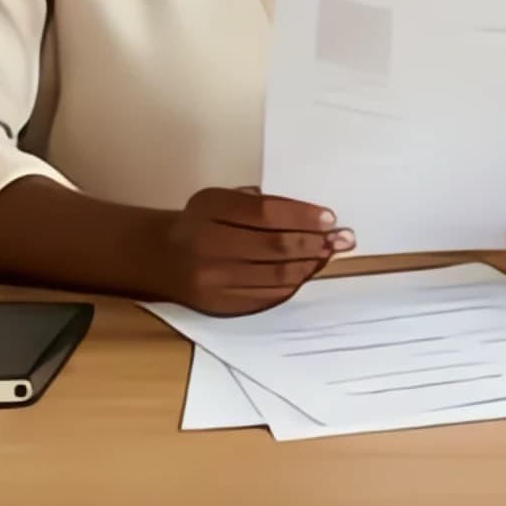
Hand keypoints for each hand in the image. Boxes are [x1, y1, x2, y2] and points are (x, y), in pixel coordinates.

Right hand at [154, 187, 354, 315]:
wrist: (161, 258)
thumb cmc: (201, 221)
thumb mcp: (220, 199)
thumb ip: (257, 202)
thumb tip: (308, 215)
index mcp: (210, 210)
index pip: (265, 214)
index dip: (301, 216)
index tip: (330, 218)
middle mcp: (209, 247)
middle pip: (274, 246)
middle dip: (314, 242)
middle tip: (343, 238)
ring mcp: (214, 281)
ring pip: (274, 275)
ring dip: (309, 265)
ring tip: (330, 254)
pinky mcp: (221, 306)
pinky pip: (266, 296)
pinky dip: (292, 284)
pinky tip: (307, 272)